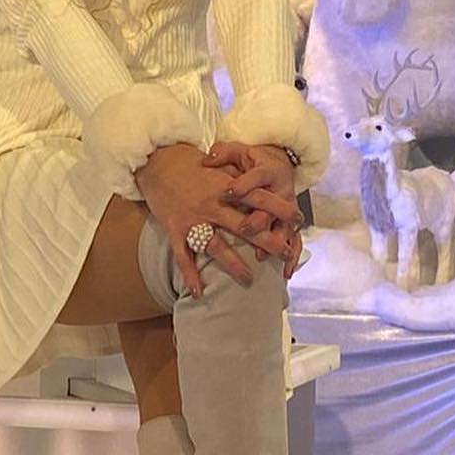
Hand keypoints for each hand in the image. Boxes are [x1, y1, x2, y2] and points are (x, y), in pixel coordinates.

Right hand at [134, 143, 291, 296]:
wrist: (156, 162)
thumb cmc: (190, 164)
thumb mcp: (219, 166)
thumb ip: (240, 178)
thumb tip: (265, 188)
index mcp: (226, 187)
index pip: (259, 198)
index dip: (280, 209)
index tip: (298, 219)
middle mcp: (212, 204)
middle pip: (245, 226)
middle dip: (268, 241)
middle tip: (285, 253)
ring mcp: (193, 219)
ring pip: (216, 246)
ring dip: (234, 264)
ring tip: (249, 279)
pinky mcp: (175, 229)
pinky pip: (183, 256)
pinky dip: (190, 275)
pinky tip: (199, 292)